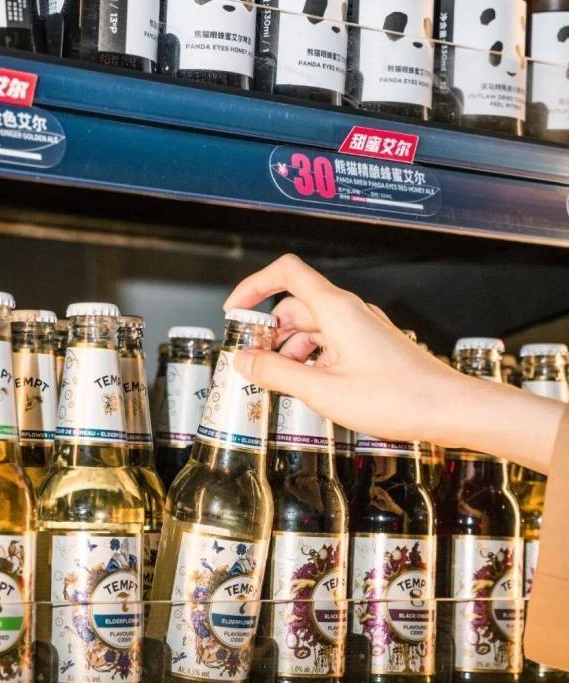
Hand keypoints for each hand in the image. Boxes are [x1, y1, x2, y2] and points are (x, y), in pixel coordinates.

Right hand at [224, 254, 564, 473]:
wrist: (447, 409)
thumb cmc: (396, 398)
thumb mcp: (322, 390)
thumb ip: (276, 373)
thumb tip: (244, 361)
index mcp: (336, 310)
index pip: (286, 273)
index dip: (254, 286)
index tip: (235, 311)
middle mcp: (350, 312)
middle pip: (295, 306)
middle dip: (270, 333)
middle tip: (254, 363)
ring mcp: (363, 329)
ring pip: (313, 328)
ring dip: (290, 350)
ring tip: (281, 382)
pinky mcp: (373, 348)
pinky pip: (332, 343)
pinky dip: (313, 359)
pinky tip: (311, 387)